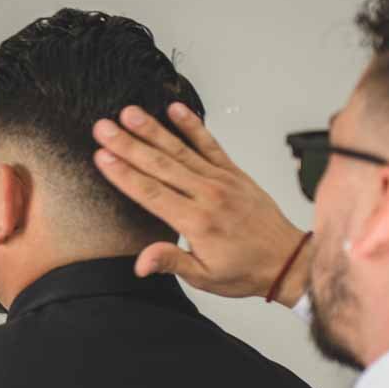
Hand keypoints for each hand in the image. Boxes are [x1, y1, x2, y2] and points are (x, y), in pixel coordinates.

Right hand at [92, 103, 310, 303]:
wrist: (285, 260)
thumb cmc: (244, 270)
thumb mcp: (204, 277)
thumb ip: (171, 262)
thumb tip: (141, 263)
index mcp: (197, 222)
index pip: (151, 193)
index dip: (124, 174)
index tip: (102, 156)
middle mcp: (208, 196)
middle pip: (160, 165)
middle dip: (128, 145)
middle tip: (103, 127)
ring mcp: (221, 180)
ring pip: (180, 150)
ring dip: (152, 130)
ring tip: (129, 113)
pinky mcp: (233, 172)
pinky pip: (210, 144)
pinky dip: (193, 126)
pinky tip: (174, 110)